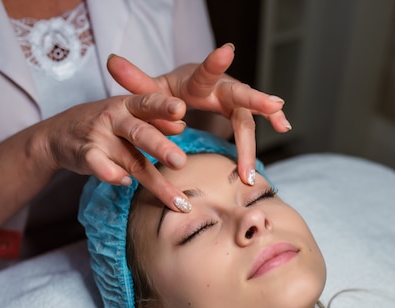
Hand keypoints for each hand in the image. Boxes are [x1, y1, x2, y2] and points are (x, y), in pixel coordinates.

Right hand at [40, 92, 195, 212]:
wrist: (57, 134)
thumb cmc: (104, 124)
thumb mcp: (127, 114)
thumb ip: (154, 120)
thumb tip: (181, 126)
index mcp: (129, 105)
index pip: (148, 103)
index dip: (163, 106)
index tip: (181, 109)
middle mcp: (114, 119)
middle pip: (141, 133)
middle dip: (161, 148)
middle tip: (180, 162)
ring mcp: (99, 138)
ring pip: (131, 160)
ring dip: (156, 182)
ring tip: (177, 199)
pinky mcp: (86, 155)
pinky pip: (100, 167)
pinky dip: (112, 175)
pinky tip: (126, 183)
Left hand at [107, 43, 290, 186]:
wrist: (186, 90)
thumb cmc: (167, 93)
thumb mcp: (149, 91)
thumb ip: (134, 80)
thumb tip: (111, 60)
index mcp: (196, 80)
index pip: (206, 72)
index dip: (216, 62)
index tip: (228, 50)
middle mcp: (219, 87)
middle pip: (239, 93)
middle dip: (256, 100)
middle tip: (273, 105)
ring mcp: (232, 100)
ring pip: (247, 119)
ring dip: (253, 142)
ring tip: (249, 171)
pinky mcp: (239, 112)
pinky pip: (256, 121)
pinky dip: (272, 122)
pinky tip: (284, 127)